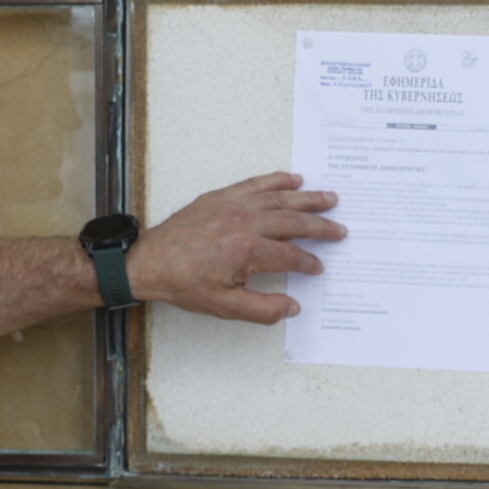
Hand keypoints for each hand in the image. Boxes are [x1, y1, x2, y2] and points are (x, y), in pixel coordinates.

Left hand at [126, 172, 343, 323]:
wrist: (149, 262)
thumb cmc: (184, 283)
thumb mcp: (225, 307)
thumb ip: (264, 309)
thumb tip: (293, 307)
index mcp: (246, 250)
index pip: (290, 255)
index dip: (308, 262)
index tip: (318, 267)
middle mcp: (243, 221)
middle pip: (293, 221)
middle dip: (320, 226)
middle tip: (340, 229)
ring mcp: (232, 205)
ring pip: (279, 198)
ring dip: (307, 198)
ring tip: (329, 197)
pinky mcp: (220, 196)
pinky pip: (255, 183)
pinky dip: (276, 180)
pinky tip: (293, 180)